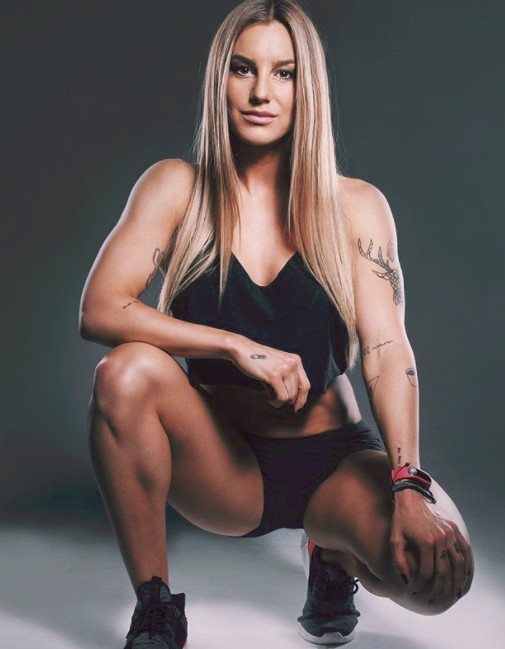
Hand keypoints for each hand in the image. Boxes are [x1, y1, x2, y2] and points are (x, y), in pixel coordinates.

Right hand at [229, 336, 310, 412]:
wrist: (242, 350)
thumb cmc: (257, 360)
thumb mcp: (277, 366)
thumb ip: (287, 379)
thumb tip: (293, 402)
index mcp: (295, 361)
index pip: (305, 385)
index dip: (302, 399)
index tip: (296, 408)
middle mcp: (293, 364)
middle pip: (296, 393)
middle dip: (286, 400)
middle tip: (274, 398)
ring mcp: (284, 369)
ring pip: (289, 396)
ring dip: (279, 401)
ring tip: (269, 395)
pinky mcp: (274, 375)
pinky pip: (282, 397)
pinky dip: (276, 402)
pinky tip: (269, 399)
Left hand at [390, 489, 473, 608]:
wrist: (412, 496)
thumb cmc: (401, 518)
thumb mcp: (394, 538)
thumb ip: (399, 560)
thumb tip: (406, 581)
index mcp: (425, 541)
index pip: (427, 572)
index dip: (422, 584)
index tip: (416, 592)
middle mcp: (440, 538)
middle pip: (444, 571)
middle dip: (439, 588)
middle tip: (434, 599)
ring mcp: (449, 533)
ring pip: (458, 564)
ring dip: (456, 581)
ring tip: (452, 594)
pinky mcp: (454, 529)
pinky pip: (465, 551)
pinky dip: (467, 566)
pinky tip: (463, 577)